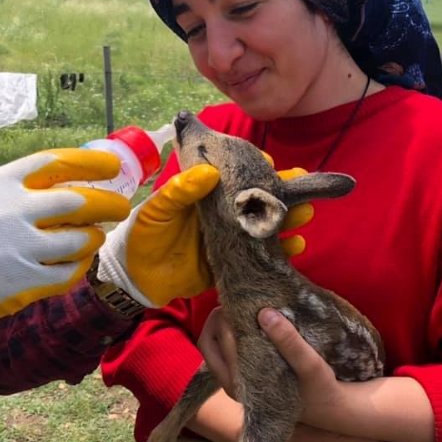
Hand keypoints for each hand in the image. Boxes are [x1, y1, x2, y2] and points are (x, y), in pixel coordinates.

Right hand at [0, 148, 130, 337]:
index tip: (113, 165)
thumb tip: (76, 178)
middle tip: (120, 206)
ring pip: (80, 240)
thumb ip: (22, 186)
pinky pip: (69, 273)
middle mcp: (10, 212)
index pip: (56, 163)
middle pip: (78, 201)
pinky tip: (77, 262)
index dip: (91, 163)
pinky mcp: (22, 282)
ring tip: (94, 236)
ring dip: (94, 237)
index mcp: (0, 183)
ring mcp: (17, 248)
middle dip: (108, 203)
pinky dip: (80, 266)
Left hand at [98, 166, 314, 307]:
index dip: (253, 168)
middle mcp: (222, 214)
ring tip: (306, 214)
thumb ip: (180, 191)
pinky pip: (259, 258)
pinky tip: (296, 246)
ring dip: (287, 220)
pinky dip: (279, 253)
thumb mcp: (157, 210)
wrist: (135, 278)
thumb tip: (210, 171)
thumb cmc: (143, 236)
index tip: (270, 163)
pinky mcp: (233, 264)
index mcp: (204, 195)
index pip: (234, 176)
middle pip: (257, 200)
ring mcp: (230, 239)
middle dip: (282, 194)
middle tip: (304, 187)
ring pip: (264, 227)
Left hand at [202, 307, 346, 427]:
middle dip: (218, 319)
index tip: (239, 298)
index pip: (219, 340)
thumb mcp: (309, 363)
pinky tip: (249, 324)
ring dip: (222, 327)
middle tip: (235, 300)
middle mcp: (231, 385)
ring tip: (241, 309)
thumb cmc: (319, 386)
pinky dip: (230, 336)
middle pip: (208, 343)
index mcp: (241, 382)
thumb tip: (263, 312)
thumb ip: (288, 340)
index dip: (225, 316)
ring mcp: (235, 383)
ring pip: (214, 348)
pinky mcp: (243, 380)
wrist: (330, 408)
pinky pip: (224, 353)